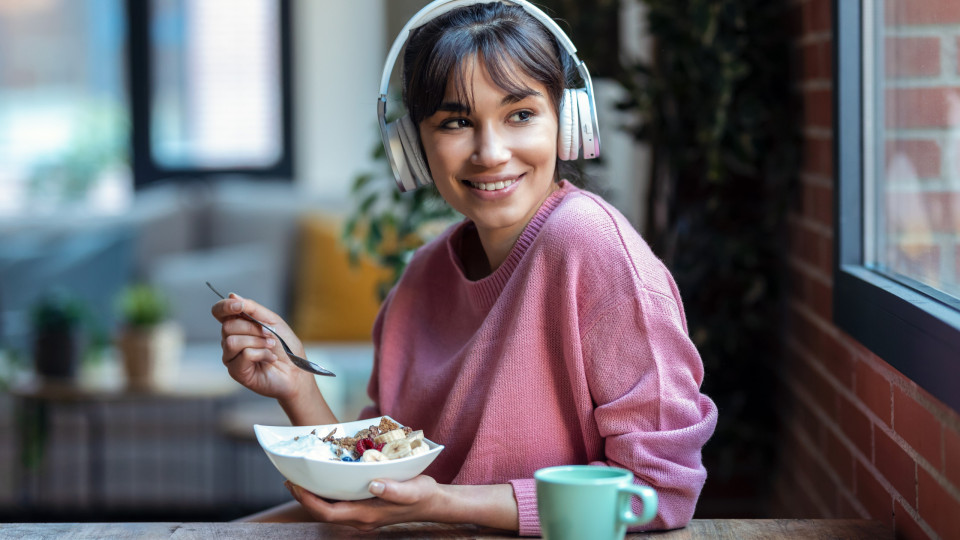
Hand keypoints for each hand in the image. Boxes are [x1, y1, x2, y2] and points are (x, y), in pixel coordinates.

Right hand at [210, 293, 312, 401]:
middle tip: (269, 335)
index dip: (225, 307)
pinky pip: (243, 355)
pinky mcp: (236, 371)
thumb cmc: (286, 347)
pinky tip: (270, 359)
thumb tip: (232, 296)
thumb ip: (252, 309)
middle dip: (253, 328)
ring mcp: (231, 357)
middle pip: (227, 326)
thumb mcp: (272, 321)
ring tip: (271, 347)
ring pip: (232, 341)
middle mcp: (230, 340)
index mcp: (238, 326)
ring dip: (257, 342)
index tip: (240, 306)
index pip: (219, 312)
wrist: (296, 371)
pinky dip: (262, 354)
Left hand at [284, 477, 518, 530]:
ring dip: (314, 497)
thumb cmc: (423, 495)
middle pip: (324, 513)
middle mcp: (360, 519)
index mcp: (367, 515)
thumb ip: (394, 489)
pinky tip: (325, 481)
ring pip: (330, 510)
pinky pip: (339, 506)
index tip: (295, 485)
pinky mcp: (365, 510)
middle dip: (305, 498)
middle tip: (290, 478)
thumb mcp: (412, 489)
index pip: (329, 513)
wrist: (434, 504)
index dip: (308, 501)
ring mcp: (362, 517)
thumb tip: (374, 484)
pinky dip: (327, 495)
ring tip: (302, 478)